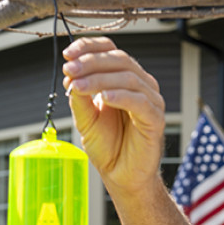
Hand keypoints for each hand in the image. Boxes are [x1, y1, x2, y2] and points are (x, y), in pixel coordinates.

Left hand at [62, 37, 165, 193]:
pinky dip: (120, 97)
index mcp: (123, 80)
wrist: (121, 176)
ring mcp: (150, 101)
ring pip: (127, 78)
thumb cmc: (108, 147)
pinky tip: (103, 98)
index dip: (90, 47)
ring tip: (77, 86)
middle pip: (118, 61)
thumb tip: (70, 76)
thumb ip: (80, 99)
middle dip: (90, 63)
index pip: (110, 51)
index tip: (68, 53)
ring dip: (99, 80)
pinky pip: (139, 102)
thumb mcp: (86, 120)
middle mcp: (140, 85)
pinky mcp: (155, 119)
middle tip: (69, 70)